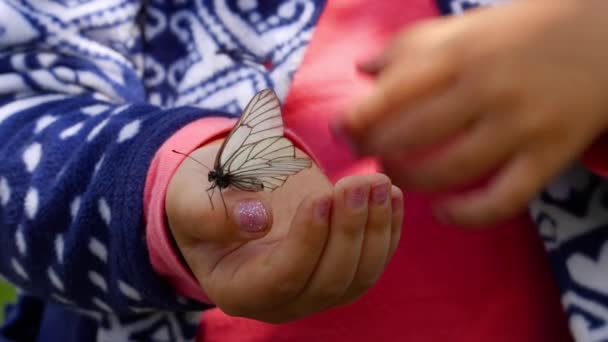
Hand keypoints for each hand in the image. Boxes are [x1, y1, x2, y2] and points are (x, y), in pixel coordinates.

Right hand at [166, 139, 402, 322]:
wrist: (230, 193)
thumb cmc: (203, 196)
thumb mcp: (189, 199)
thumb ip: (211, 213)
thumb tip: (257, 221)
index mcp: (237, 289)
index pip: (281, 279)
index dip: (306, 242)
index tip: (321, 197)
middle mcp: (280, 300)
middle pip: (327, 282)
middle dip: (347, 232)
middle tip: (357, 183)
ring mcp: (314, 288)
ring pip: (358, 277)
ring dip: (374, 230)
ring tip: (378, 182)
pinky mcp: (339, 269)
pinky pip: (372, 261)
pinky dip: (387, 229)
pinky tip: (391, 194)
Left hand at [339, 0, 607, 226]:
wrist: (602, 37)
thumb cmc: (519, 33)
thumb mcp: (464, 28)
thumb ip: (410, 47)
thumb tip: (362, 68)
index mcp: (459, 53)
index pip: (394, 91)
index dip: (358, 117)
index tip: (340, 130)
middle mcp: (486, 88)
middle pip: (413, 135)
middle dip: (377, 152)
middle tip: (366, 156)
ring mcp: (520, 124)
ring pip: (450, 171)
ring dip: (412, 181)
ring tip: (397, 175)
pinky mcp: (550, 154)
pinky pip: (503, 200)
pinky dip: (468, 215)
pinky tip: (444, 211)